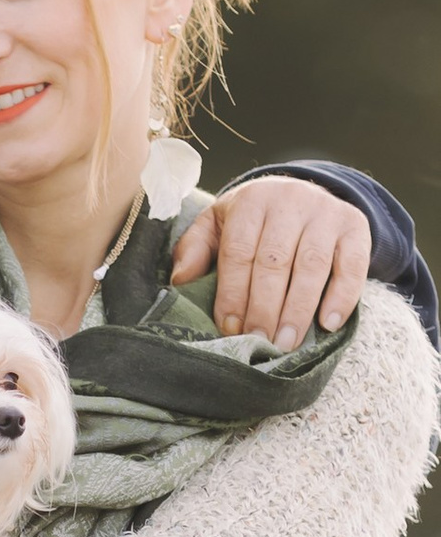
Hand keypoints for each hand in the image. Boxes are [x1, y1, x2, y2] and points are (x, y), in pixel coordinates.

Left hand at [173, 176, 370, 348]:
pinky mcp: (355, 226)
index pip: (239, 252)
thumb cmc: (252, 220)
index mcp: (252, 201)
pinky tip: (328, 323)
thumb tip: (181, 280)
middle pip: (275, 261)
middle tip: (259, 343)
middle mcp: (291, 201)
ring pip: (311, 266)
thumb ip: (196, 248)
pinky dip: (343, 296)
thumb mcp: (218, 224)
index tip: (230, 328)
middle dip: (264, 308)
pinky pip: (353, 265)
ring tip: (287, 342)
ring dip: (298, 309)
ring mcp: (326, 213)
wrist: (301, 194)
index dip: (233, 293)